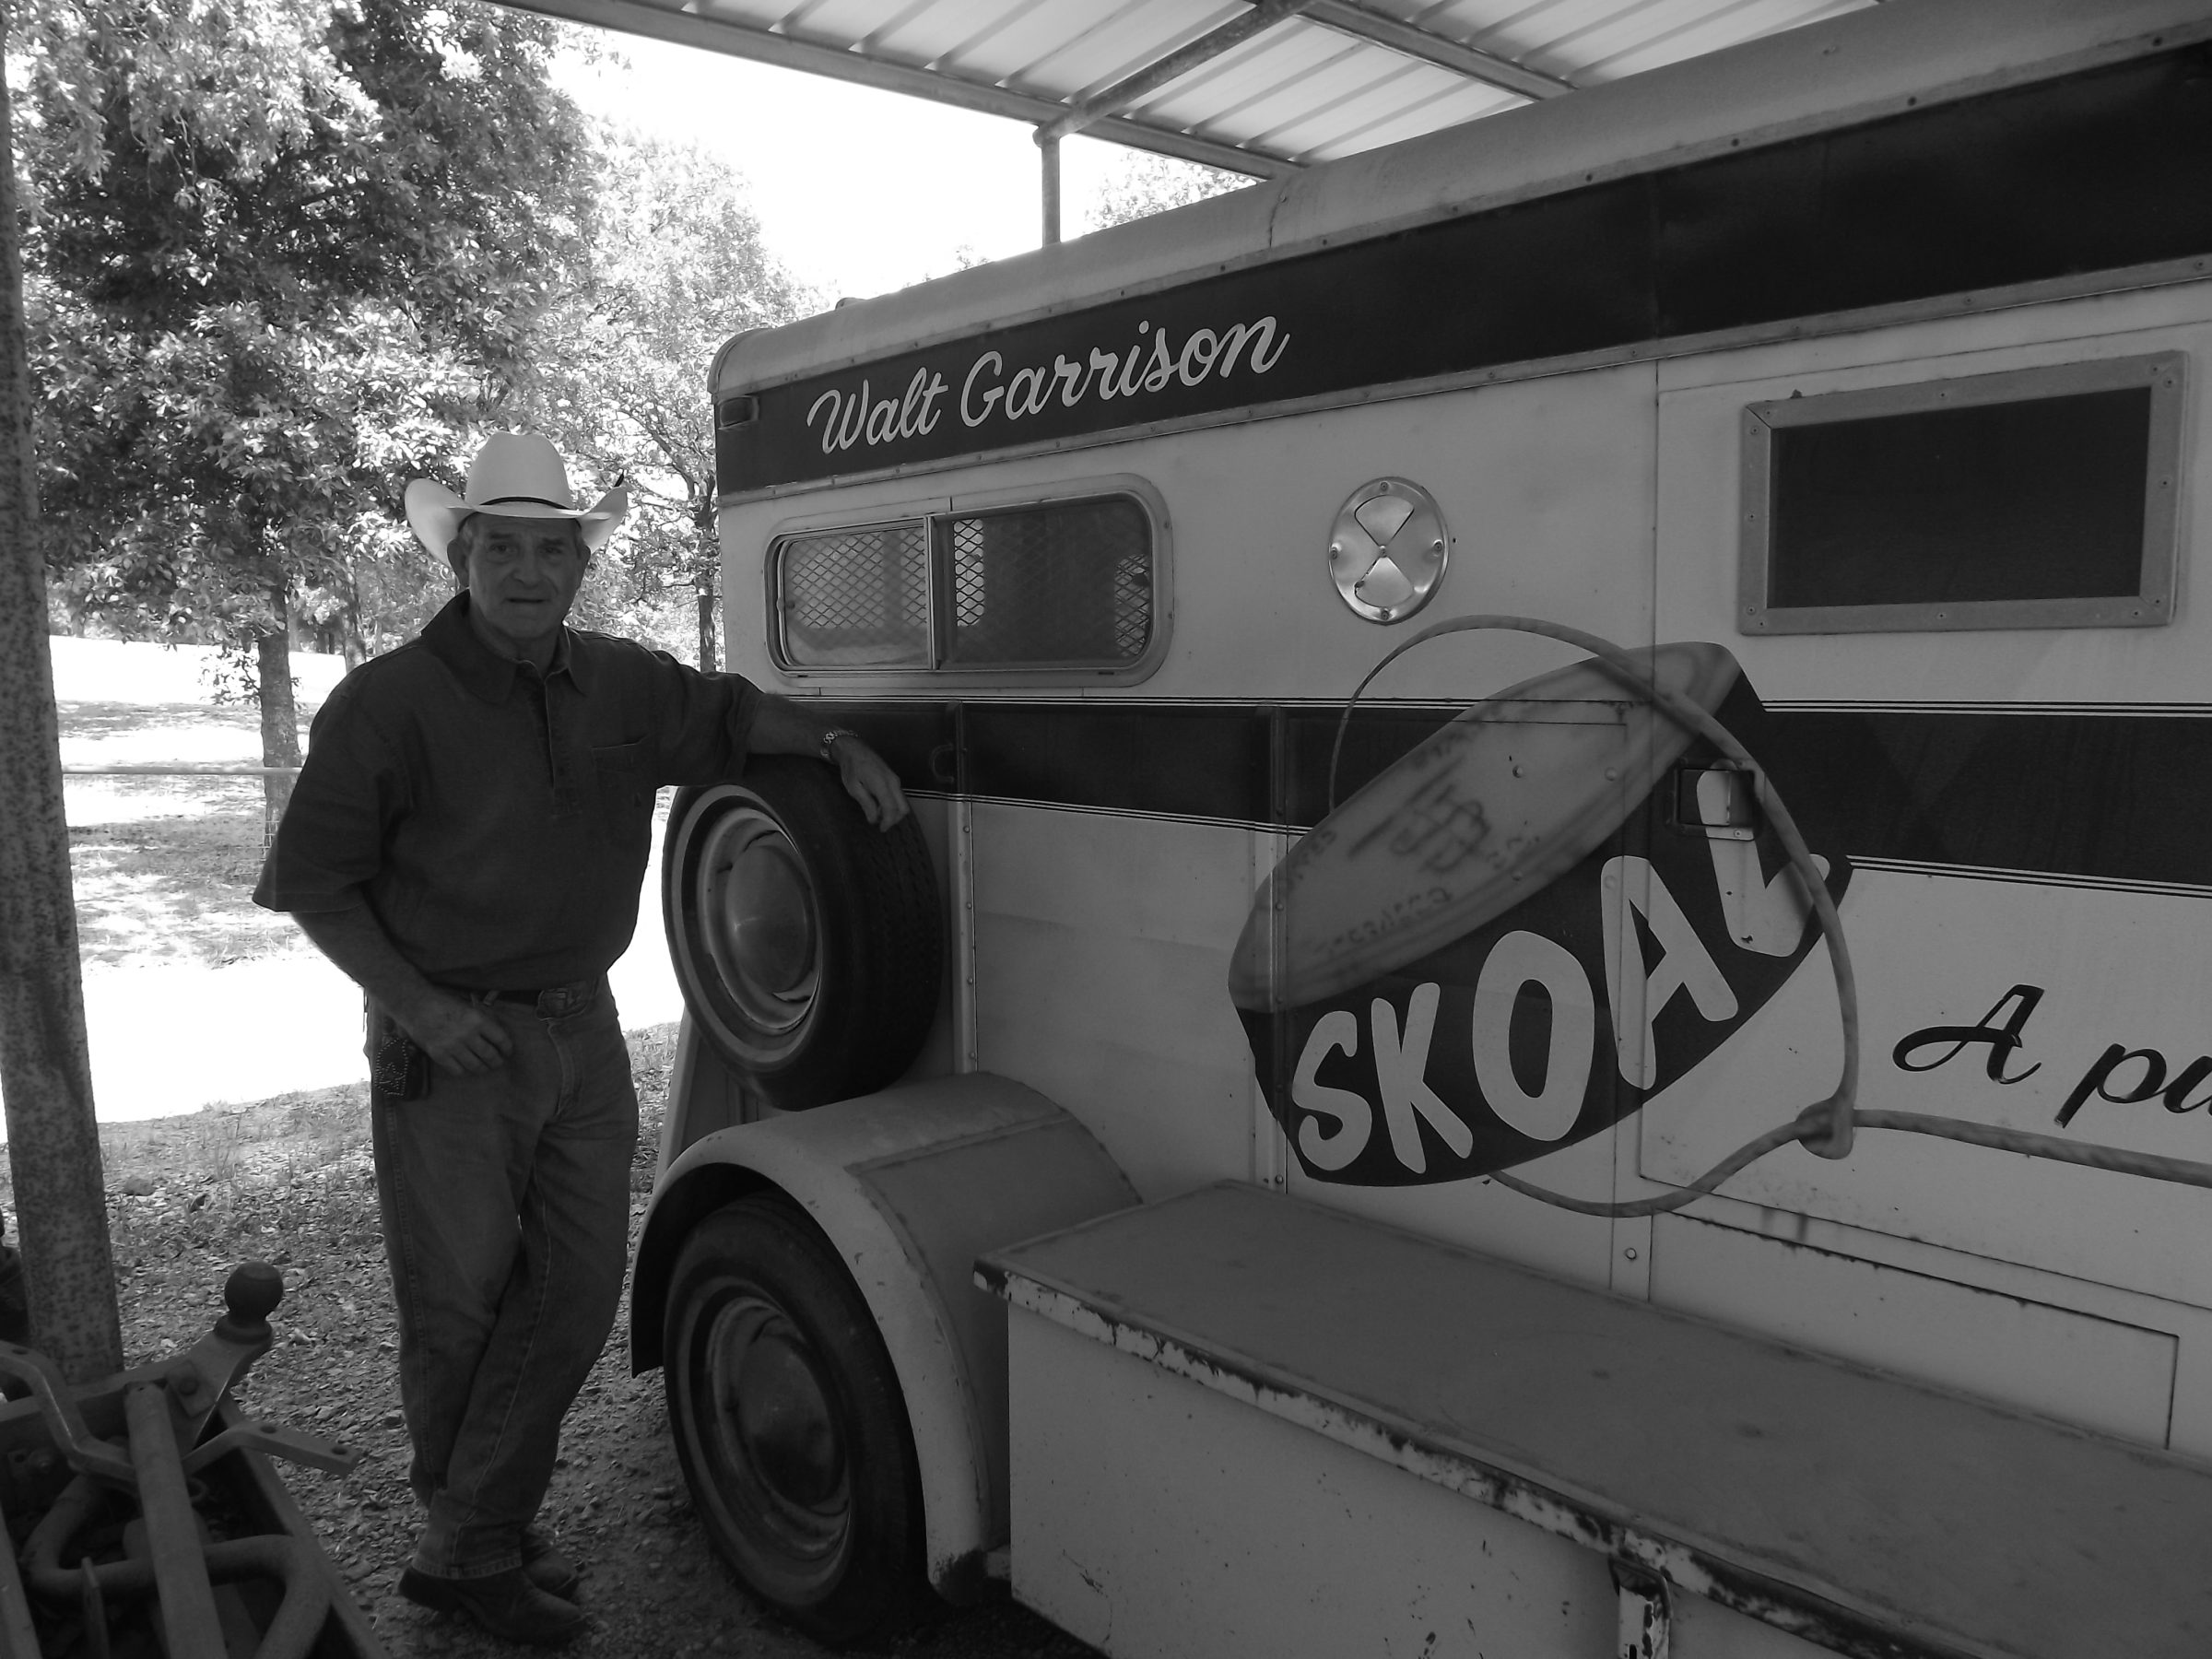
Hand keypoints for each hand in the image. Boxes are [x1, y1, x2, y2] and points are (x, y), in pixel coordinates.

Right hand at [394, 992, 514, 1075]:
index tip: (507, 1052)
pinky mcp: (439, 1055)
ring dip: (483, 1069)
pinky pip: (458, 1071)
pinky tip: (465, 1067)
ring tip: (484, 1067)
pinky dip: (464, 1071)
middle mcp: (468, 1034)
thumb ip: (481, 1021)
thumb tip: (496, 1038)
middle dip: (497, 1061)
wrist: (416, 1005)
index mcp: (478, 1020)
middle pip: (490, 1055)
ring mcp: (453, 1046)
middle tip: (497, 1062)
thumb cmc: (443, 1003)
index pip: (501, 1039)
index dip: (507, 1048)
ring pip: (476, 1066)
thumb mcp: (468, 1007)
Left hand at [832, 737, 909, 829]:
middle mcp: (893, 782)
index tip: (881, 829)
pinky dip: (892, 804)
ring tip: (877, 812)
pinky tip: (879, 804)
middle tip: (881, 823)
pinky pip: (898, 795)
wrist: (854, 749)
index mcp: (882, 784)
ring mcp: (895, 779)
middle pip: (903, 808)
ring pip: (902, 802)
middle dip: (894, 819)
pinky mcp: (894, 778)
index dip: (888, 822)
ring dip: (893, 811)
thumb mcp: (854, 788)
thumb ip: (866, 804)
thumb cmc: (852, 767)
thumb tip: (874, 819)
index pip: (892, 809)